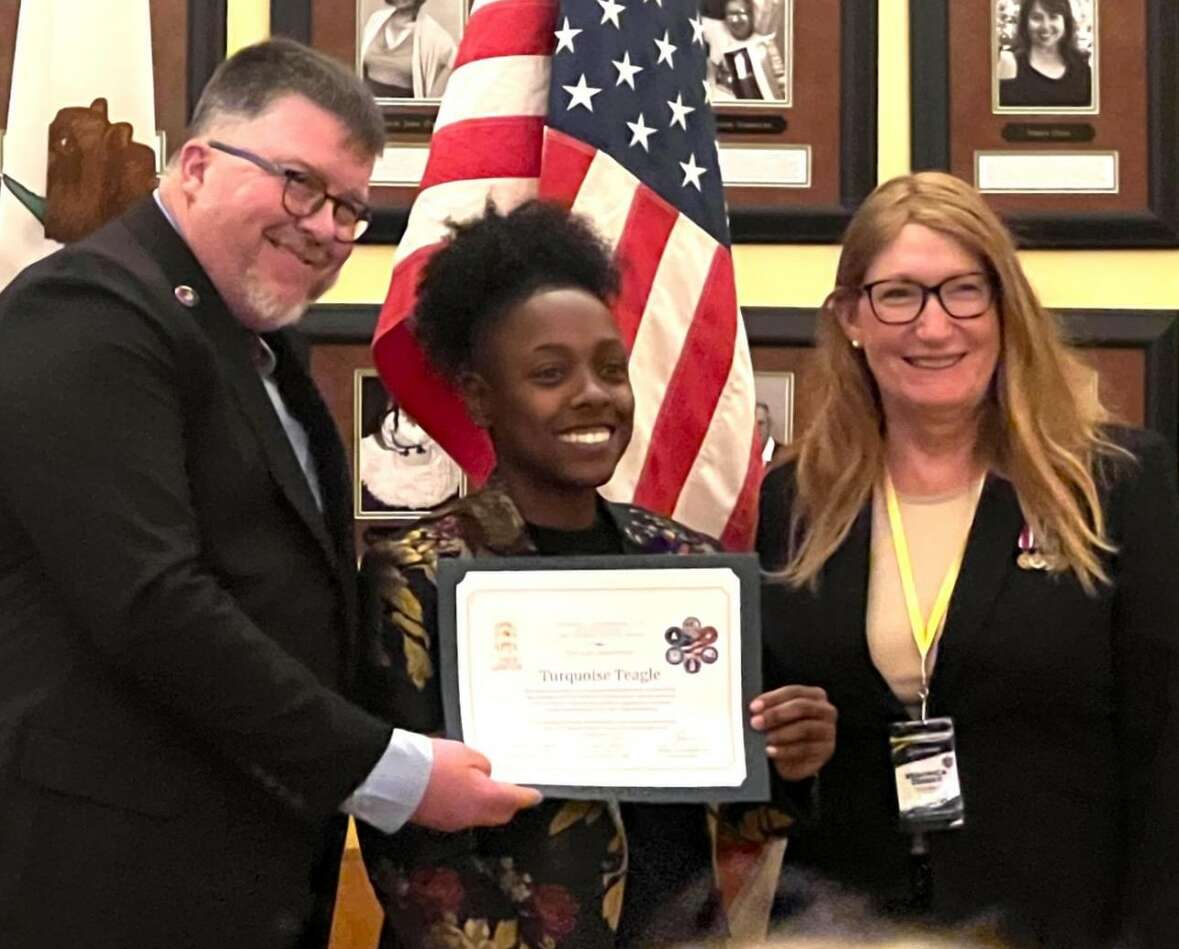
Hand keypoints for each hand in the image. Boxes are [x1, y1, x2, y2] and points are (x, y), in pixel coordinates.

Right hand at [410, 738, 542, 831]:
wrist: (396, 777)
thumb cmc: (433, 761)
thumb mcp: (466, 753)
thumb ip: (483, 765)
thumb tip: (485, 775)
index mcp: (485, 797)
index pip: (514, 800)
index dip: (527, 797)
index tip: (535, 796)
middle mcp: (473, 816)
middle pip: (500, 814)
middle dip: (509, 804)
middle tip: (513, 791)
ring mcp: (455, 822)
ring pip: (481, 817)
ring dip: (488, 806)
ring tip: (486, 788)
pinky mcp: (438, 822)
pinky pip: (463, 817)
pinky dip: (469, 807)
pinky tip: (463, 793)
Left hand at [749, 685, 836, 781]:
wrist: (796, 758)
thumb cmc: (786, 730)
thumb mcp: (779, 717)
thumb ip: (770, 709)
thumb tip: (754, 709)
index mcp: (815, 695)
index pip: (793, 692)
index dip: (772, 698)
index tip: (754, 707)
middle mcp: (826, 711)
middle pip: (801, 707)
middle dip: (776, 714)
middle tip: (756, 722)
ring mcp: (828, 731)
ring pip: (805, 729)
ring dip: (781, 733)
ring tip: (765, 739)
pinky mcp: (826, 750)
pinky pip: (805, 749)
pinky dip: (785, 750)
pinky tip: (772, 751)